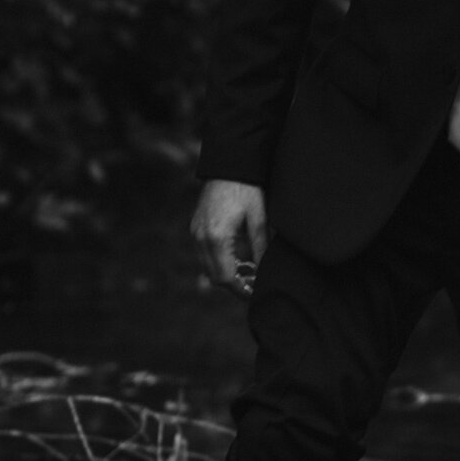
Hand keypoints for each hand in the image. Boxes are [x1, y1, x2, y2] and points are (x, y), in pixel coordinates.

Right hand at [191, 180, 268, 297]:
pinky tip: (239, 258)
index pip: (226, 277)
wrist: (229, 165)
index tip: (255, 295)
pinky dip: (220, 261)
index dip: (240, 290)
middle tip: (254, 287)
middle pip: (215, 276)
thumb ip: (261, 248)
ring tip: (249, 273)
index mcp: (216, 238)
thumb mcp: (259, 219)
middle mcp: (201, 237)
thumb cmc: (247, 189)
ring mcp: (195, 232)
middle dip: (234, 285)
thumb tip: (263, 273)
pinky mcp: (196, 226)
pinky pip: (205, 253)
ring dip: (227, 273)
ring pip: (208, 266)